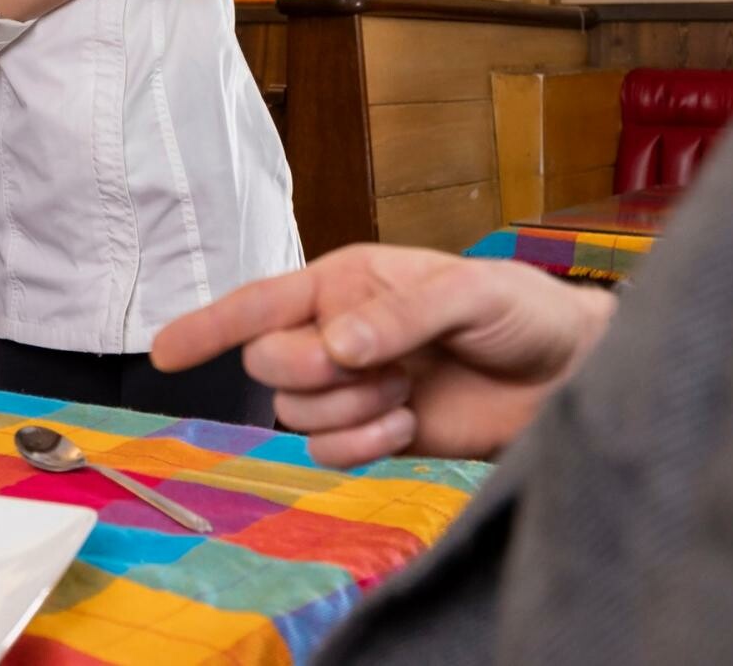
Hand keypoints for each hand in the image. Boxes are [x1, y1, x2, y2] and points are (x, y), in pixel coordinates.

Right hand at [151, 245, 617, 467]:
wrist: (570, 377)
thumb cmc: (523, 313)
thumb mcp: (470, 292)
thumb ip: (399, 315)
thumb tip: (338, 344)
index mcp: (346, 282)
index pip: (259, 303)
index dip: (207, 326)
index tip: (162, 353)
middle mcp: (337, 332)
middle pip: (272, 363)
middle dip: (315, 370)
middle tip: (376, 364)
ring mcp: (355, 386)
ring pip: (296, 412)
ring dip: (348, 409)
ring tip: (405, 392)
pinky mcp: (375, 434)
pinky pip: (329, 450)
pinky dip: (362, 444)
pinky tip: (407, 424)